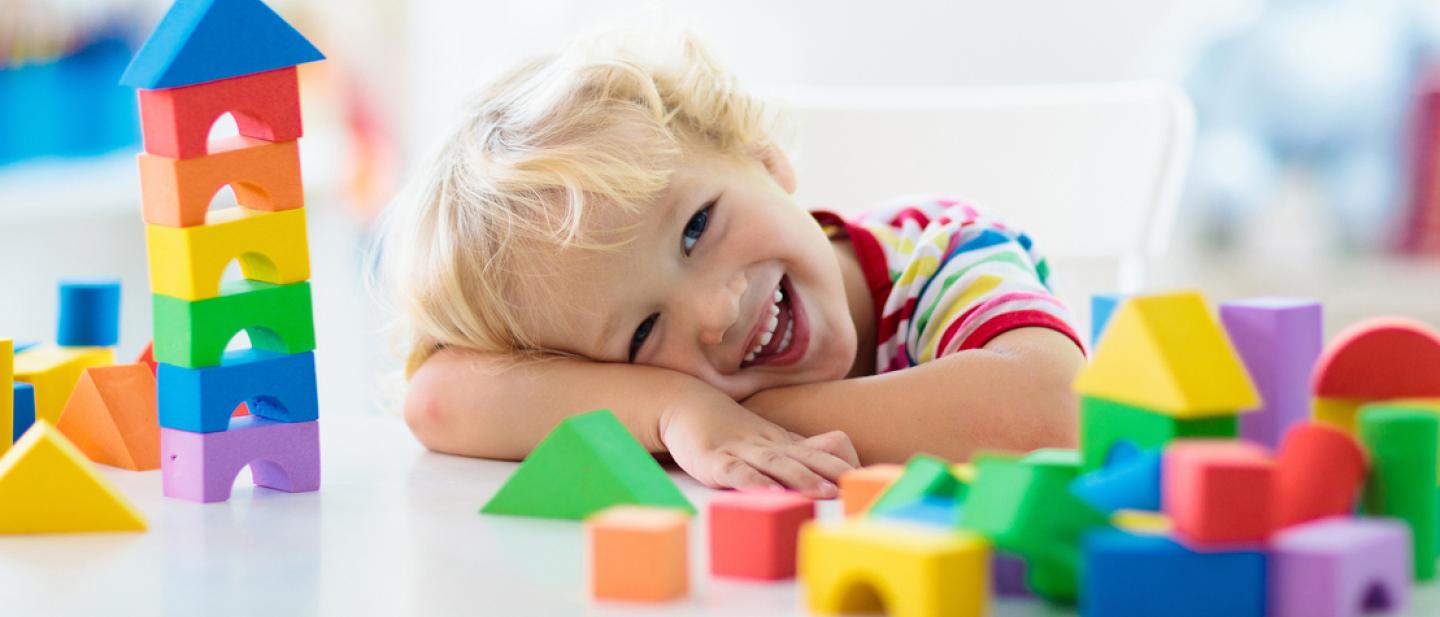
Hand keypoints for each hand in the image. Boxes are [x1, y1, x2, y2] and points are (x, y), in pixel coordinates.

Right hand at [659, 395, 858, 498]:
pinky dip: (754, 482)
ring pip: (776, 464)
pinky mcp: (714, 461)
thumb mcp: (769, 442)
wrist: (686, 406)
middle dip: (832, 473)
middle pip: (805, 458)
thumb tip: (836, 471)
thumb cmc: (732, 430)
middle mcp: (768, 446)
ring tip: (823, 492)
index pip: (820, 452)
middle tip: (857, 489)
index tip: (870, 480)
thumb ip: (799, 455)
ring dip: (801, 478)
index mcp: (783, 443)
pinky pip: (736, 472)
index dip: (843, 465)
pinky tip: (769, 493)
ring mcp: (742, 452)